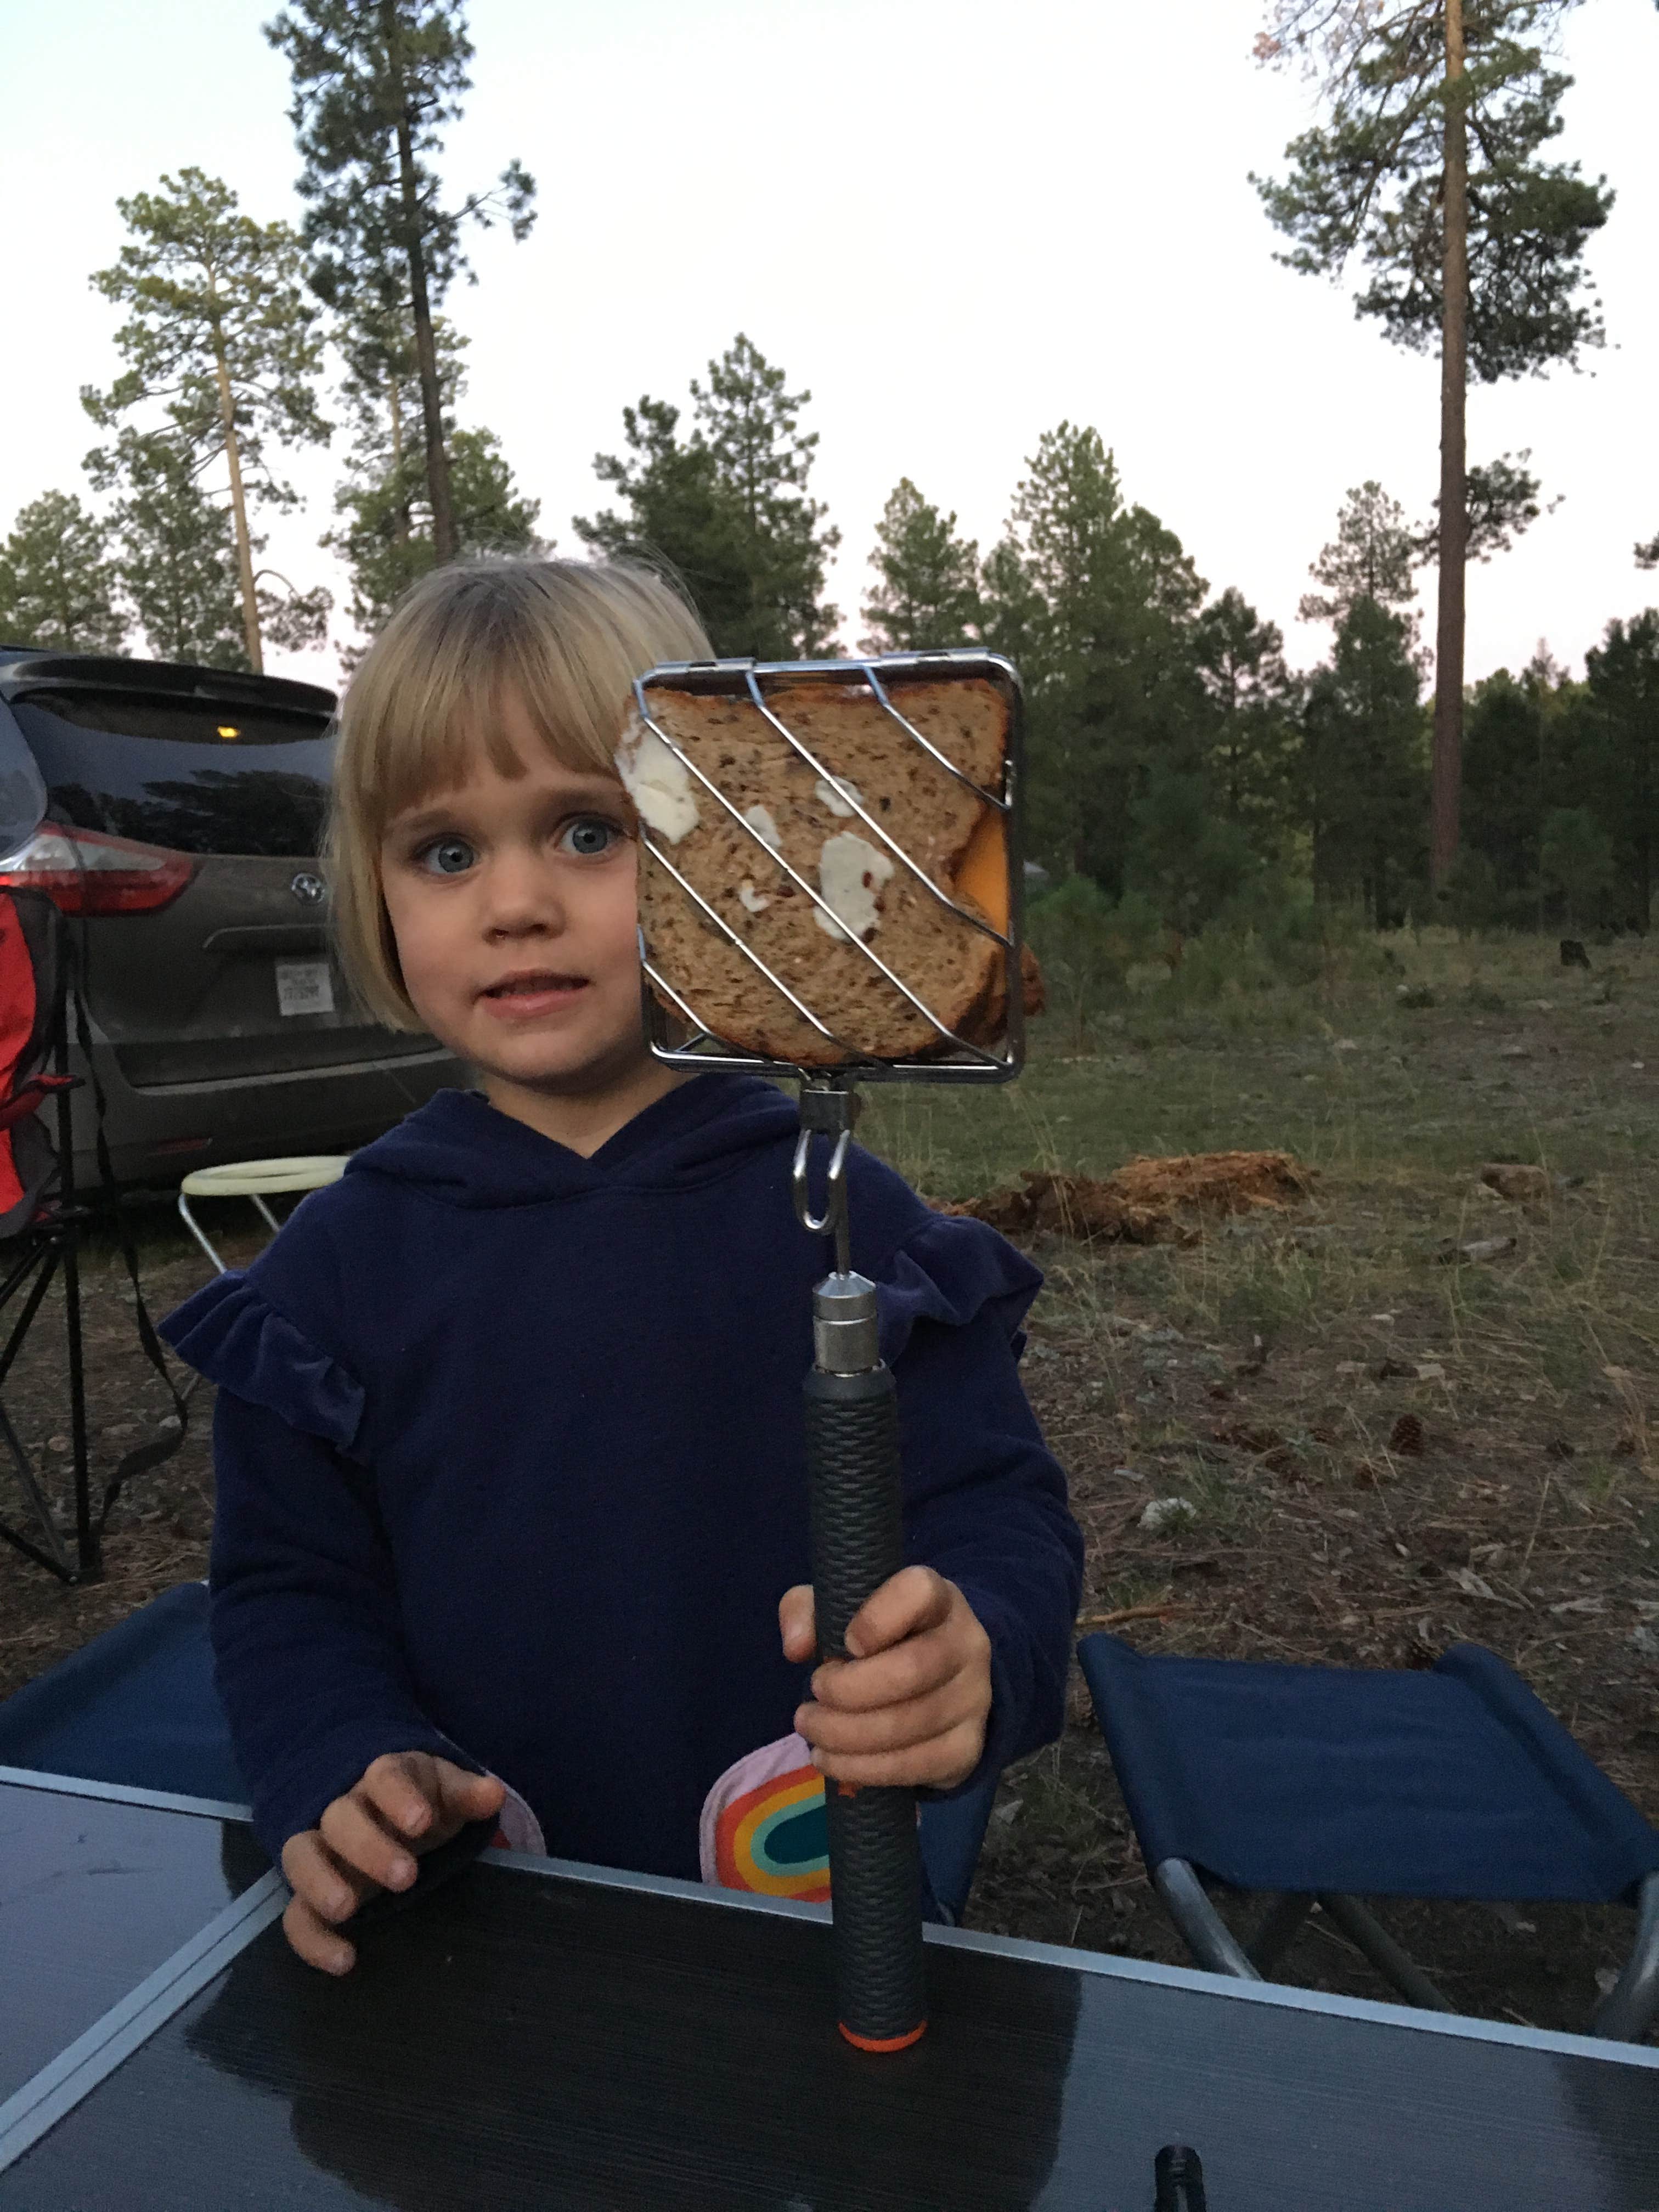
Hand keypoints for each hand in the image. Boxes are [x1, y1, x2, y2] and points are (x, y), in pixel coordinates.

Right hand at [279, 1751, 505, 1974]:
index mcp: (384, 1779)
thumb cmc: (424, 1802)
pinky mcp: (312, 1893)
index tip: (421, 1822)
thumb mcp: (449, 1795)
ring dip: (320, 1882)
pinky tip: (344, 1960)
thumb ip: (468, 1796)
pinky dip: (311, 1938)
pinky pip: (295, 1912)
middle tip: (406, 1877)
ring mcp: (323, 1851)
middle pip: (340, 1818)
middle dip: (369, 1847)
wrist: (395, 1816)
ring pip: (300, 1856)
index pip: (384, 1776)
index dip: (398, 1797)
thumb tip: (493, 1794)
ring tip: (347, 1910)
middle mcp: (346, 1810)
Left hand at [779, 1565, 991, 1790]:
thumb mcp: (839, 1608)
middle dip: (847, 1691)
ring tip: (811, 1732)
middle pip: (911, 1669)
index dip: (878, 1618)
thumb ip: (804, 1611)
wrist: (939, 1683)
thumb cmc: (880, 1638)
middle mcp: (966, 1643)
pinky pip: (914, 1765)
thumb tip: (796, 1648)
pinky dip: (863, 1769)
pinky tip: (831, 1760)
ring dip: (846, 1735)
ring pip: (909, 1724)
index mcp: (937, 1598)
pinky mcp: (968, 1747)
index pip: (919, 1592)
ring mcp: (974, 1698)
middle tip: (812, 1697)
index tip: (846, 1643)